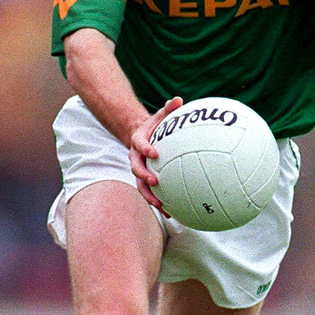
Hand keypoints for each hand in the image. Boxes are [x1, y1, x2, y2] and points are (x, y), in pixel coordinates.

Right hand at [128, 97, 182, 211]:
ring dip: (150, 197)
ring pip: (141, 186)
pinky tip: (172, 214)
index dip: (145, 149)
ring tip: (162, 207)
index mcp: (138, 141)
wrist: (143, 137)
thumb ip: (168, 108)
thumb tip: (178, 100)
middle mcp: (136, 158)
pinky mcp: (146, 180)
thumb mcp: (160, 115)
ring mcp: (139, 170)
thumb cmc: (155, 126)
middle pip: (136, 170)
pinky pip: (151, 193)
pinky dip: (159, 202)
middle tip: (155, 182)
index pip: (139, 145)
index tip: (154, 153)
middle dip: (144, 177)